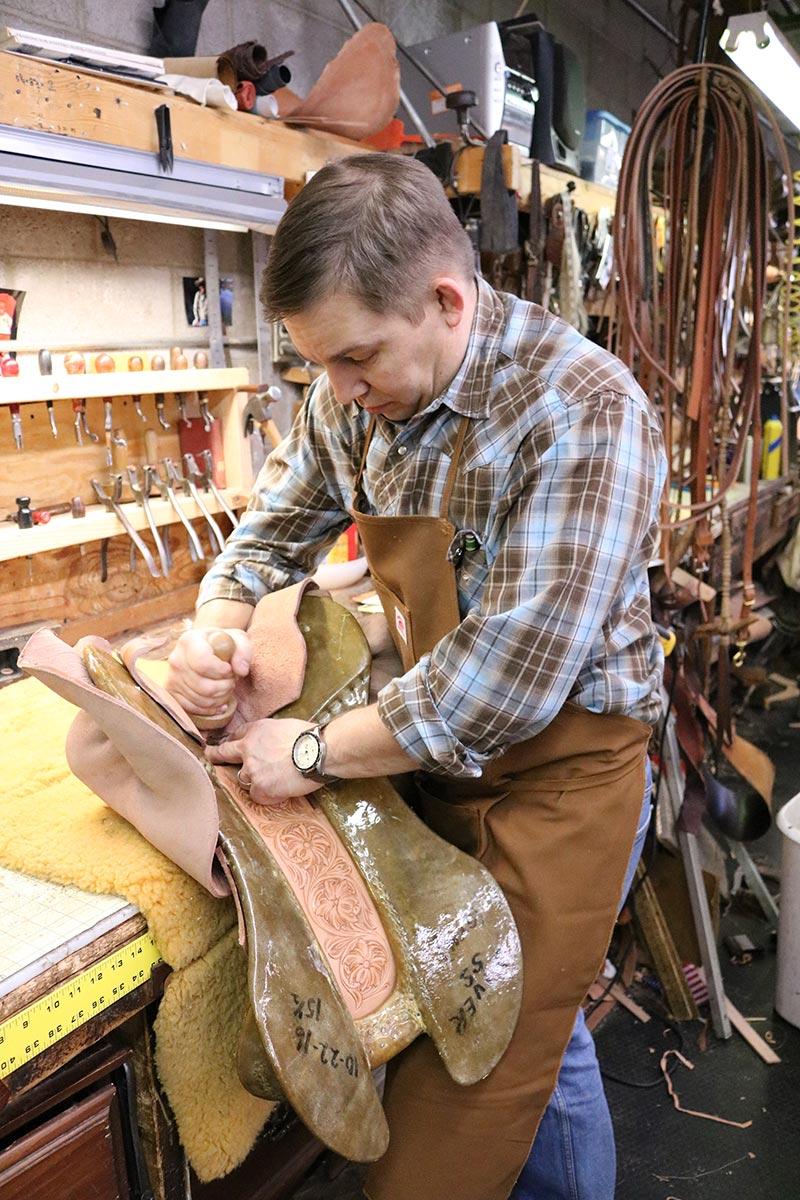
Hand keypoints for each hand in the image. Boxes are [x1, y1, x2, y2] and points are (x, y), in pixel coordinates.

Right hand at [165, 627, 250, 721]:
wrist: (207, 648)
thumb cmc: (224, 643)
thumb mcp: (238, 639)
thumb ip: (243, 651)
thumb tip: (241, 671)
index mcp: (189, 640)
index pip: (202, 663)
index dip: (221, 671)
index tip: (230, 669)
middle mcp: (176, 659)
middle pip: (203, 686)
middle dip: (225, 686)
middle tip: (232, 679)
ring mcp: (172, 678)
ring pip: (200, 700)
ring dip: (221, 698)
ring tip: (226, 687)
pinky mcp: (172, 693)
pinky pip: (193, 709)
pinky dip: (210, 709)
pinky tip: (220, 701)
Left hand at [205, 718, 322, 801]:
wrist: (318, 752)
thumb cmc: (310, 738)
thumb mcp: (285, 726)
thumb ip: (271, 735)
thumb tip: (272, 744)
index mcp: (256, 731)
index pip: (236, 735)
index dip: (233, 741)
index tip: (228, 744)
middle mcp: (248, 749)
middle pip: (223, 753)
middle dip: (214, 755)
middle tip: (209, 755)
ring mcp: (251, 770)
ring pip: (243, 779)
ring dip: (255, 780)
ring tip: (274, 780)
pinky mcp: (260, 788)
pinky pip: (257, 796)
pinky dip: (267, 796)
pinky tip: (280, 791)